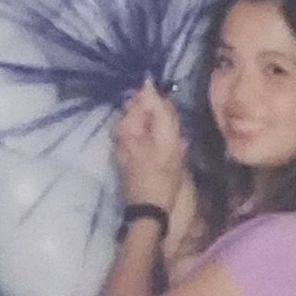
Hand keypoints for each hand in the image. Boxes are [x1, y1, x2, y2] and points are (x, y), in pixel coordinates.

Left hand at [112, 82, 189, 214]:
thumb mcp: (167, 142)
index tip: (174, 124)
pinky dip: (161, 141)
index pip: (145, 97)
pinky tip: (171, 154)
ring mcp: (123, 144)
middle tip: (176, 137)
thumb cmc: (160, 178)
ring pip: (149, 124)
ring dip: (165, 131)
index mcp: (125, 126)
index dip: (164, 107)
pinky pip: (148, 137)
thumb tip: (149, 82)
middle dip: (164, 119)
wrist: (149, 213)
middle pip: (146, 110)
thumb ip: (160, 111)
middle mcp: (119, 132)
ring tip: (175, 148)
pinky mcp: (130, 154)